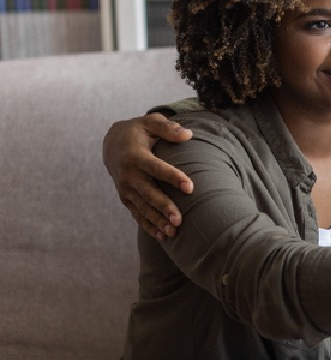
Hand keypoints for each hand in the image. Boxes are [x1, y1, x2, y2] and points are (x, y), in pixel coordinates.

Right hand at [103, 114, 192, 239]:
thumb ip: (168, 127)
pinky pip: (137, 214)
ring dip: (157, 221)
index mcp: (136, 156)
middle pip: (149, 193)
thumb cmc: (138, 131)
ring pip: (143, 208)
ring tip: (173, 233)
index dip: (173, 177)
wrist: (111, 143)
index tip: (190, 187)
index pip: (157, 168)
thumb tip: (188, 134)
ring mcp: (125, 188)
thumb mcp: (150, 122)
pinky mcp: (125, 198)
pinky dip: (148, 226)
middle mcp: (128, 175)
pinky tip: (162, 237)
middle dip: (164, 207)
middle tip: (179, 220)